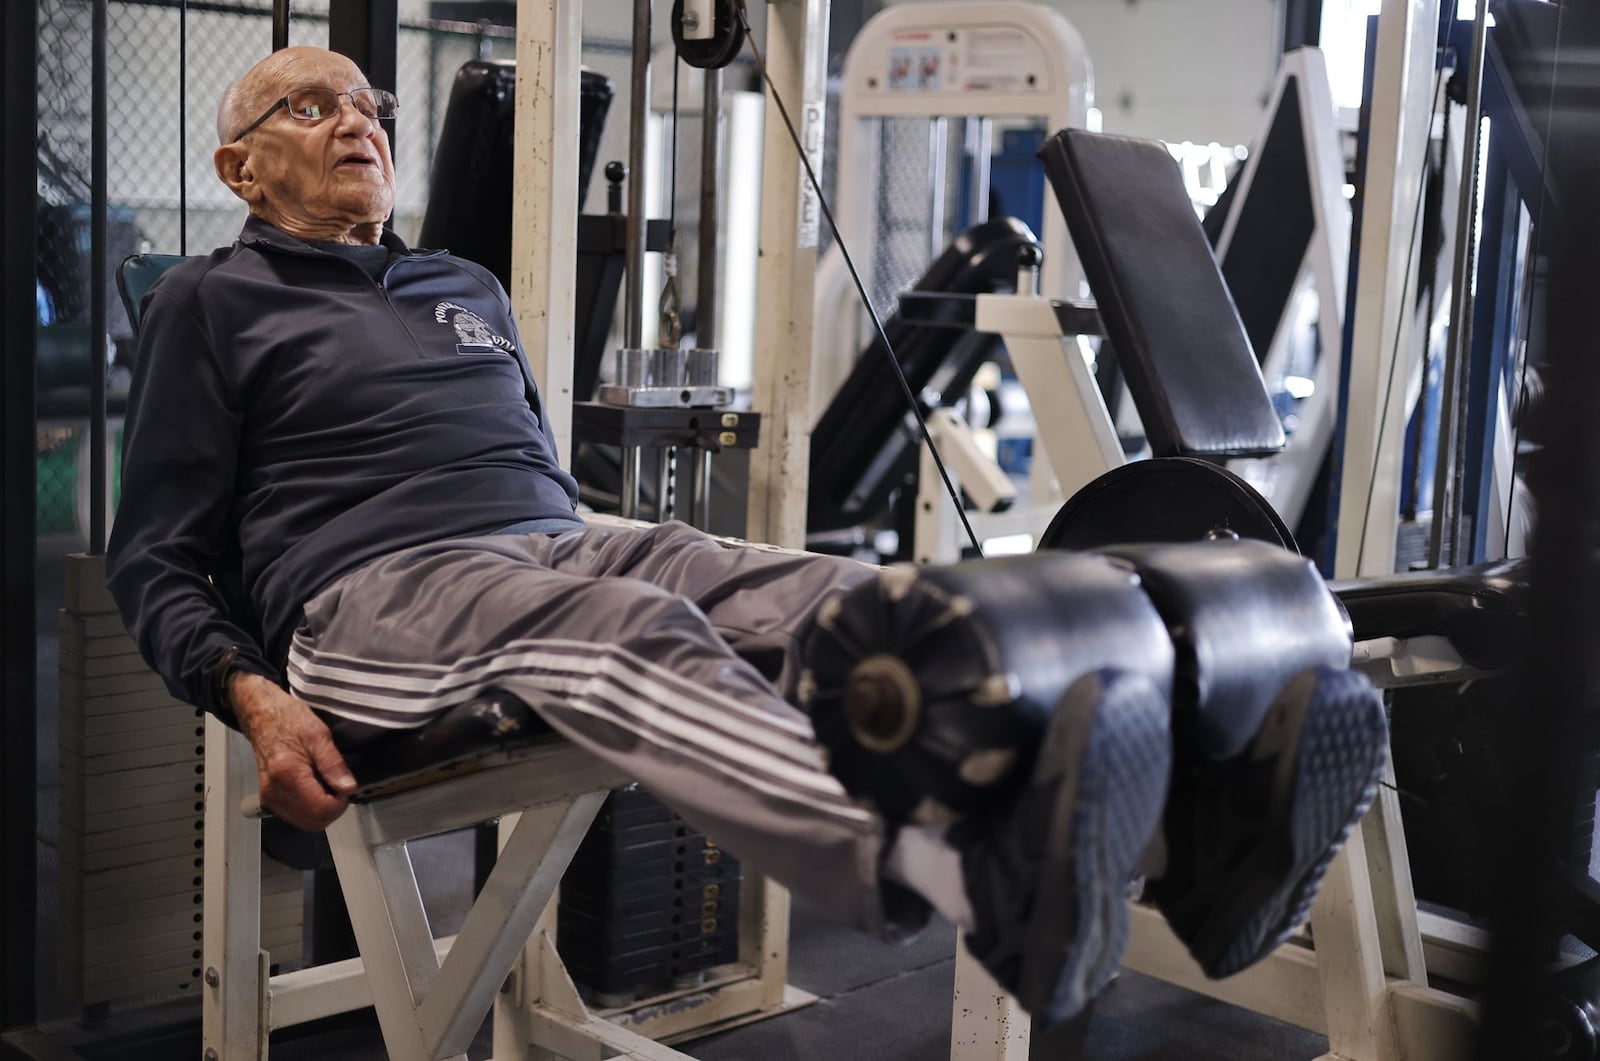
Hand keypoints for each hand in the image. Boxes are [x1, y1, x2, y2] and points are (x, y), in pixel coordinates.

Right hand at [230, 672, 357, 830]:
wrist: (263, 716)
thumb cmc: (287, 720)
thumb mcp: (319, 735)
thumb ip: (333, 764)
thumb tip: (347, 787)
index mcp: (287, 774)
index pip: (321, 809)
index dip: (340, 802)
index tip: (344, 786)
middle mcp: (274, 791)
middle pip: (313, 822)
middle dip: (333, 808)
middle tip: (337, 786)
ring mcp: (270, 797)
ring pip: (305, 822)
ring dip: (322, 809)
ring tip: (325, 784)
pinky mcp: (269, 799)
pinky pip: (296, 815)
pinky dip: (310, 808)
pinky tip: (314, 788)